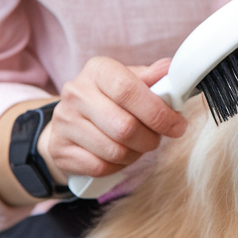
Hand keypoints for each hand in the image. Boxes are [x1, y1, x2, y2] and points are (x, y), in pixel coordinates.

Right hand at [40, 56, 186, 180]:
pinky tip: (120, 156)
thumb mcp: (130, 81)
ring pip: (115, 151)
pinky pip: (100, 167)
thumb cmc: (110, 99)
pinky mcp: (60, 149)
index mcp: (97, 70)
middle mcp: (76, 92)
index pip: (129, 90)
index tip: (177, 124)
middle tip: (158, 138)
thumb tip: (170, 70)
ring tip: (139, 145)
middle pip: (125, 126)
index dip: (158, 112)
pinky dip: (118, 166)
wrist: (70, 121)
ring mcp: (64, 122)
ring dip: (136, 153)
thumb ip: (152, 78)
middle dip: (151, 138)